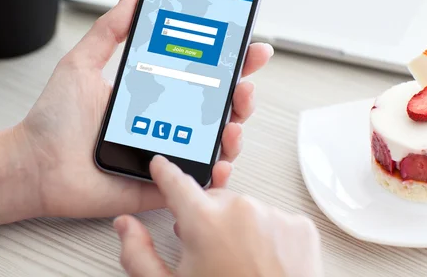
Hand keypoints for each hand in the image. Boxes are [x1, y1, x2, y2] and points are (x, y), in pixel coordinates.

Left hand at [0, 0, 273, 225]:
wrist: (34, 166)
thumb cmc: (54, 120)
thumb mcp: (81, 64)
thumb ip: (108, 30)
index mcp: (153, 92)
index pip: (201, 73)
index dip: (229, 60)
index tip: (248, 46)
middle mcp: (166, 120)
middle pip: (218, 107)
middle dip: (241, 94)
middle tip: (244, 84)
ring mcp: (166, 151)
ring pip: (215, 142)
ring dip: (234, 131)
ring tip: (232, 123)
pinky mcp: (161, 181)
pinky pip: (196, 180)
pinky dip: (215, 173)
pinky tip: (218, 162)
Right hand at [114, 156, 323, 276]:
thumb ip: (139, 254)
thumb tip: (127, 226)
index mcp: (204, 222)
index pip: (176, 182)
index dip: (165, 173)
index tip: (161, 166)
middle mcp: (240, 210)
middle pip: (213, 199)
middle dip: (207, 217)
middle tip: (208, 249)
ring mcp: (274, 215)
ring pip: (245, 209)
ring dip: (238, 227)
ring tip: (239, 261)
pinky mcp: (300, 226)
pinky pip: (275, 219)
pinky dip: (268, 235)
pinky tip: (264, 262)